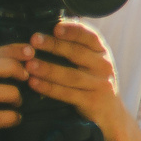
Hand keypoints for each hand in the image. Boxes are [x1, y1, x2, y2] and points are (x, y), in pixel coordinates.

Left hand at [21, 22, 126, 136]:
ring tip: (29, 64)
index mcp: (102, 52)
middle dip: (54, 45)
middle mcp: (103, 66)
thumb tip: (51, 26)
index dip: (73, 30)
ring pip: (71, 75)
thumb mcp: (93, 62)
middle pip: (78, 53)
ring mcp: (99, 84)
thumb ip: (78, 47)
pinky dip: (49, 88)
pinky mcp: (91, 101)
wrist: (111, 113)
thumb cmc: (95, 82)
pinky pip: (67, 94)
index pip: (89, 37)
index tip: (55, 27)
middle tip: (33, 40)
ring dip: (48, 69)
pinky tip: (34, 83)